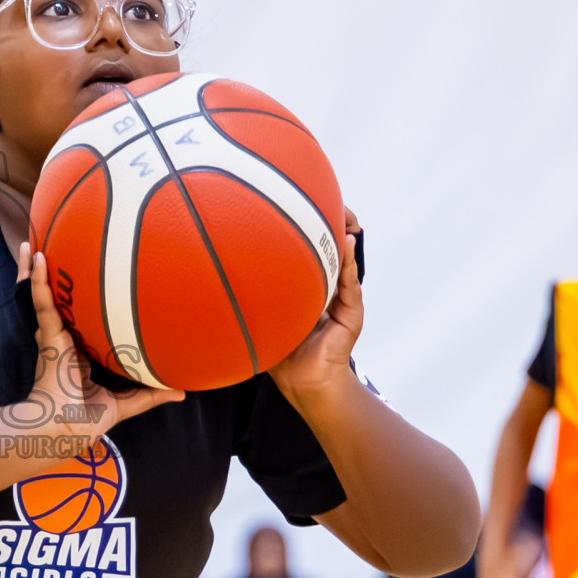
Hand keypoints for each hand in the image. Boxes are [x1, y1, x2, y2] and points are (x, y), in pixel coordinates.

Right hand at [19, 243, 182, 440]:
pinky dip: (39, 280)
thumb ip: (149, 394)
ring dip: (36, 270)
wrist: (65, 429)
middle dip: (47, 280)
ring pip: (43, 296)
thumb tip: (181, 392)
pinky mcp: (48, 335)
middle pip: (54, 303)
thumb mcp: (123, 403)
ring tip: (32, 244)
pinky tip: (38, 257)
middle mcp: (63, 340)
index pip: (75, 321)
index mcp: (76, 353)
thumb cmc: (84, 421)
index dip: (74, 303)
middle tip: (45, 251)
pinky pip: (43, 302)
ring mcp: (54, 336)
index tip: (80, 284)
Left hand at [269, 207, 362, 397]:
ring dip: (345, 234)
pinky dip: (349, 263)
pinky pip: (350, 284)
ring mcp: (343, 298)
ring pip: (346, 259)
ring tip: (344, 214)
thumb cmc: (280, 348)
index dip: (312, 224)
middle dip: (333, 219)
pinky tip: (348, 243)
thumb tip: (224, 261)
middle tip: (325, 197)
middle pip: (334, 246)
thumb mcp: (266, 311)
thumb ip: (258, 289)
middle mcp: (328, 287)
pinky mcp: (352, 312)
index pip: (314, 247)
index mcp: (309, 284)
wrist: (302, 379)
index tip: (302, 198)